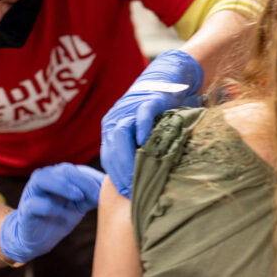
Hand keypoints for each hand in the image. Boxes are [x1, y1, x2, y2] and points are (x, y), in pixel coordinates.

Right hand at [0, 163, 103, 262]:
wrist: (37, 238)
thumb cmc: (60, 216)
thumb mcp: (80, 205)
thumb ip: (92, 195)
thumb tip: (113, 189)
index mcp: (60, 175)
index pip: (80, 169)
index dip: (95, 178)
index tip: (109, 188)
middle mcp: (46, 178)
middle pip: (65, 170)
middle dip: (83, 180)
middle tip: (96, 193)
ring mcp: (33, 192)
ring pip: (44, 179)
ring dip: (64, 187)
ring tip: (79, 197)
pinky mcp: (26, 209)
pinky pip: (35, 204)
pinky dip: (51, 208)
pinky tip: (63, 216)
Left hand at [101, 49, 203, 198]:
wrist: (167, 82)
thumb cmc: (156, 116)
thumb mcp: (142, 136)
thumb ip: (135, 153)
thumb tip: (136, 186)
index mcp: (111, 129)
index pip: (108, 158)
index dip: (116, 177)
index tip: (127, 193)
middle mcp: (116, 119)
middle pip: (112, 148)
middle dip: (121, 171)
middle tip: (134, 188)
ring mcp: (130, 109)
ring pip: (121, 133)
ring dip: (128, 156)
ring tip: (139, 173)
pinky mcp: (148, 101)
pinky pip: (141, 115)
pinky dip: (142, 129)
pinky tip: (146, 143)